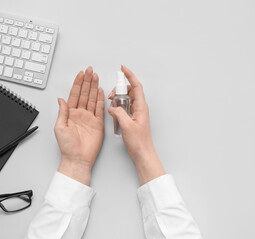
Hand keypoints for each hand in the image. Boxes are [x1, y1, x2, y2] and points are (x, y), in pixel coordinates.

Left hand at [55, 67, 104, 184]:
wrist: (78, 159)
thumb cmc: (67, 146)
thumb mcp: (60, 127)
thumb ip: (62, 112)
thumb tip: (61, 99)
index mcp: (70, 114)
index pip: (74, 94)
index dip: (78, 84)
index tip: (80, 74)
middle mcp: (80, 114)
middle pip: (84, 94)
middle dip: (87, 81)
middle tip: (90, 70)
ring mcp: (89, 117)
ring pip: (92, 98)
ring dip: (94, 87)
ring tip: (96, 76)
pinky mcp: (98, 123)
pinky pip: (100, 108)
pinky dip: (100, 99)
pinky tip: (100, 91)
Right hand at [108, 65, 164, 184]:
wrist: (143, 153)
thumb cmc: (138, 142)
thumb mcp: (126, 126)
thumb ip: (118, 113)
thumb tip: (112, 106)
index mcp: (141, 107)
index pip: (136, 86)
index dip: (129, 75)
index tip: (122, 68)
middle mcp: (140, 108)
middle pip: (131, 90)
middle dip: (120, 89)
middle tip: (111, 95)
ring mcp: (137, 113)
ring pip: (127, 98)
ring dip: (118, 98)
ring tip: (111, 104)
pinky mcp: (133, 118)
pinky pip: (126, 106)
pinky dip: (119, 105)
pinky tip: (114, 111)